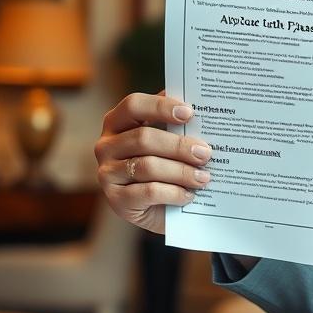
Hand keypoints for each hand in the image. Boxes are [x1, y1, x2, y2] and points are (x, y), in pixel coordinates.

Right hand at [94, 92, 211, 233]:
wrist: (155, 208)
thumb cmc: (163, 165)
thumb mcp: (167, 141)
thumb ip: (176, 125)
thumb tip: (202, 111)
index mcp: (117, 122)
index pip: (133, 105)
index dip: (160, 107)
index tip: (189, 113)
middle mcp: (106, 145)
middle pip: (143, 138)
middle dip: (179, 145)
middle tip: (205, 153)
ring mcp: (107, 173)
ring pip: (148, 166)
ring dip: (181, 171)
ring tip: (203, 177)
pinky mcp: (117, 199)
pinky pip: (149, 192)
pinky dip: (173, 192)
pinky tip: (189, 194)